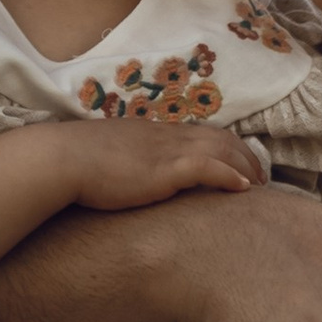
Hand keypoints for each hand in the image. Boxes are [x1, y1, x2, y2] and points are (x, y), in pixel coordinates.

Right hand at [60, 122, 265, 213]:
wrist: (60, 160)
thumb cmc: (76, 163)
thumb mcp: (109, 156)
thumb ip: (127, 161)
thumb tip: (131, 174)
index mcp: (153, 133)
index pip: (201, 132)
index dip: (226, 146)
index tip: (239, 162)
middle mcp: (165, 137)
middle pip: (220, 138)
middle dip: (245, 155)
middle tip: (261, 176)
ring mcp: (166, 151)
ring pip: (221, 150)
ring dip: (245, 167)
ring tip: (260, 185)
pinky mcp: (164, 170)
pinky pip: (208, 168)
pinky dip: (230, 176)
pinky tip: (243, 189)